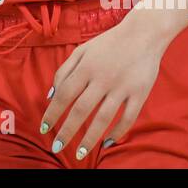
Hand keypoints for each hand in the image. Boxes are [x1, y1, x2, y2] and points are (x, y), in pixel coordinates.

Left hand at [39, 15, 169, 158]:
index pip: (64, 94)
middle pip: (81, 109)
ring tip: (80, 154)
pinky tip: (107, 142)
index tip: (44, 129)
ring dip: (89, 138)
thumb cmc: (108, 43)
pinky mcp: (140, 93)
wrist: (143, 33)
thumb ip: (64, 71)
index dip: (53, 113)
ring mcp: (122, 86)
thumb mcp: (82, 50)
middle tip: (57, 147)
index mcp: (86, 66)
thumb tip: (50, 97)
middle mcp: (102, 77)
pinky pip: (128, 118)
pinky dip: (117, 132)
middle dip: (66, 131)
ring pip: (103, 118)